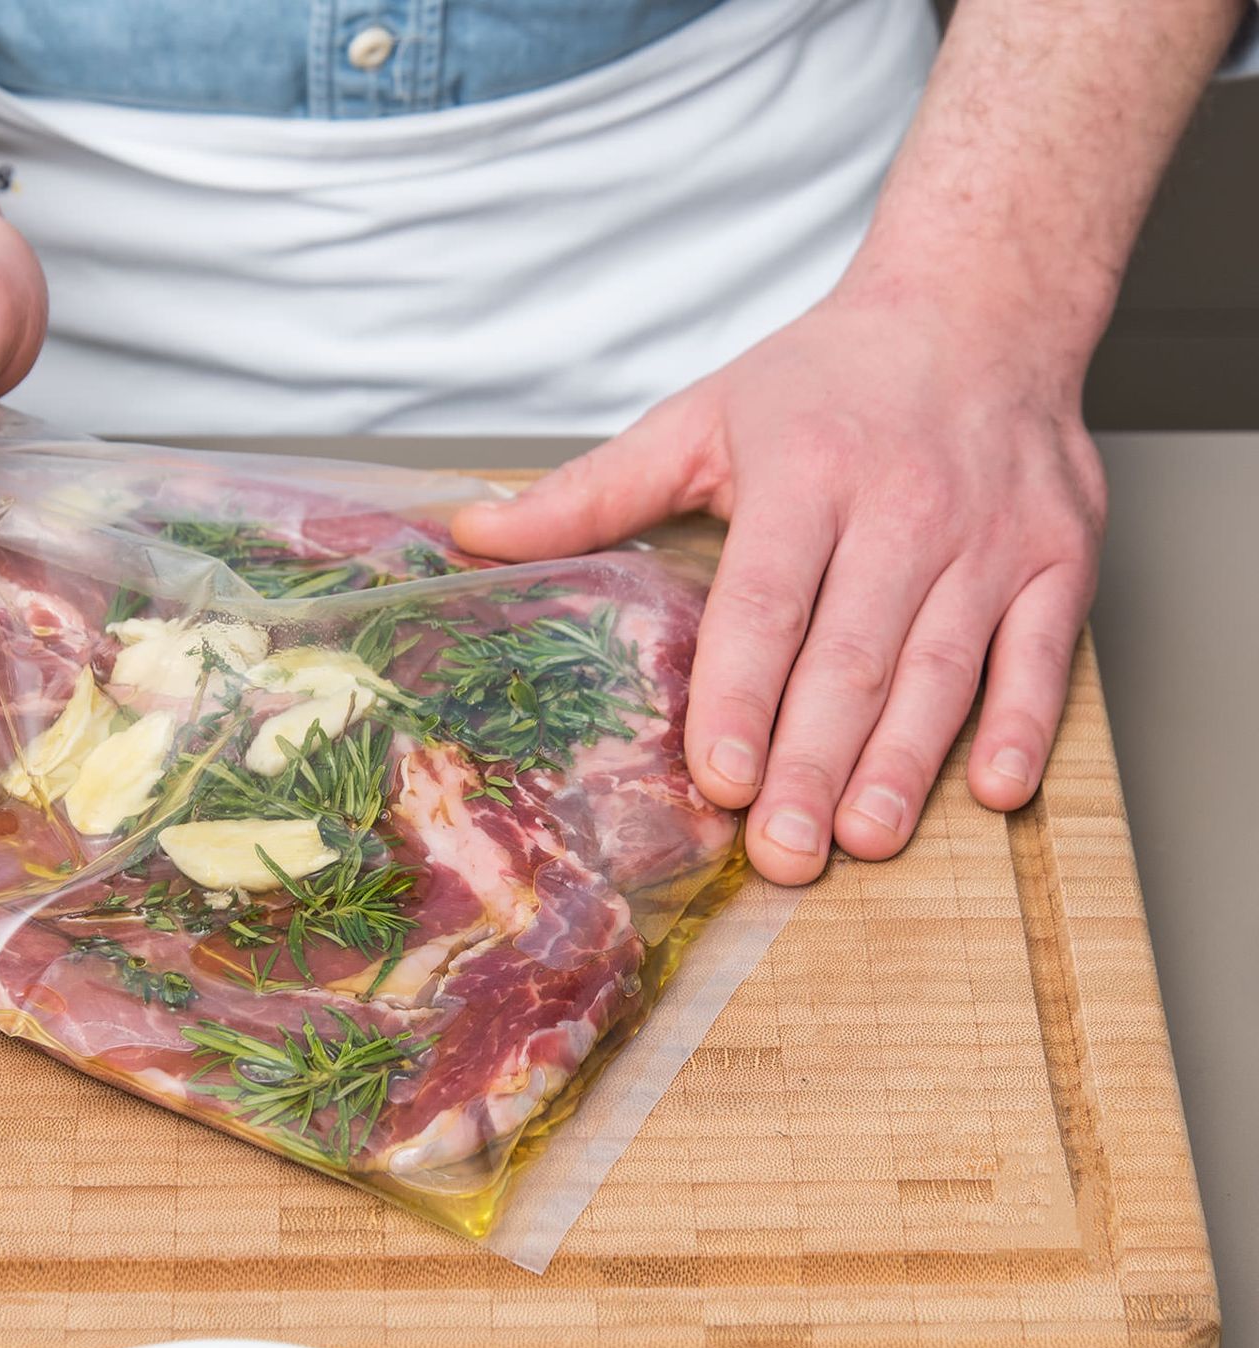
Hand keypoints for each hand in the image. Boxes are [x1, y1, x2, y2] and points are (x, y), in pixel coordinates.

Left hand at [449, 286, 1105, 884]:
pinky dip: (1024, 723)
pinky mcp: (1061, 557)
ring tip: (864, 840)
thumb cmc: (829, 381)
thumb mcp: (701, 419)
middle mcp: (903, 505)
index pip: (765, 600)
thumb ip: (592, 491)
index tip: (716, 776)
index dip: (740, 693)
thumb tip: (475, 535)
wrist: (981, 307)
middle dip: (812, 762)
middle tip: (781, 852)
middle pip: (851, 654)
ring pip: (942, 668)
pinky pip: (1045, 653)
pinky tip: (991, 790)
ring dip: (904, 764)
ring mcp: (990, 536)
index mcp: (804, 471)